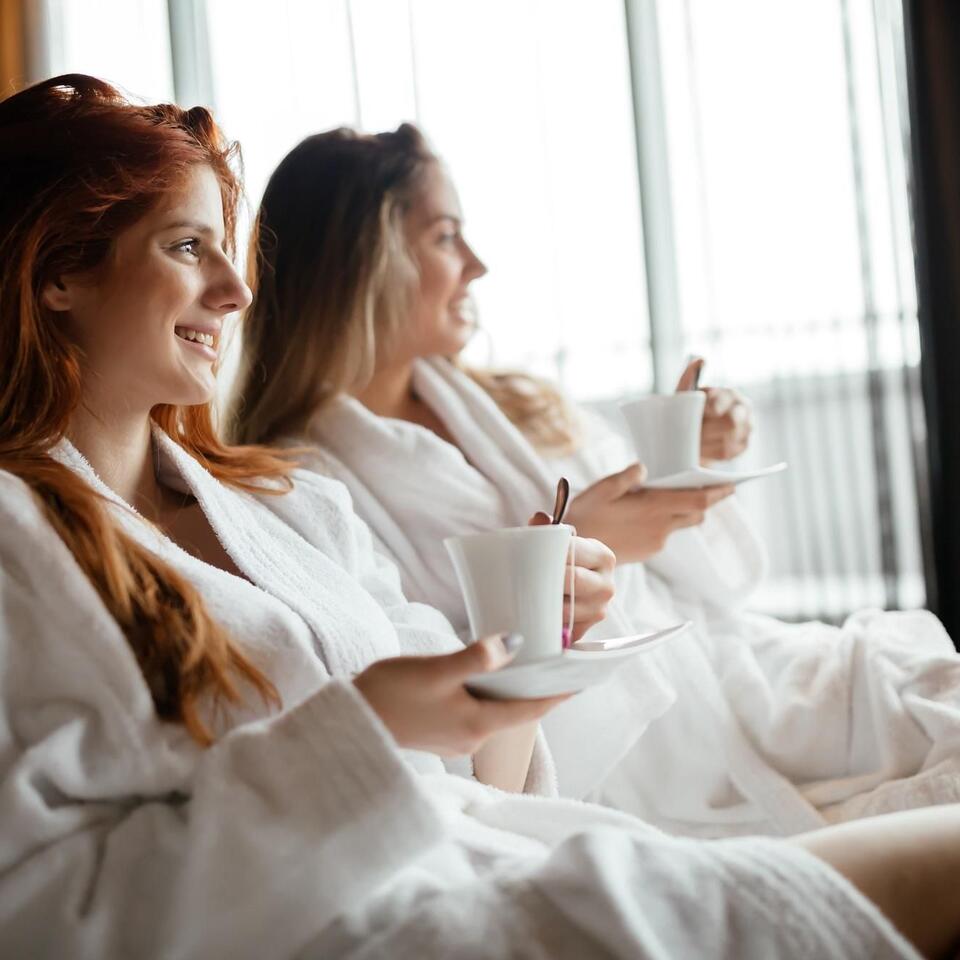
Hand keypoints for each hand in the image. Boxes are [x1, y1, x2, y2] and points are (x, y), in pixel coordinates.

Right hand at [353, 636, 567, 756]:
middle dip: (536, 689)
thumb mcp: (436, 670)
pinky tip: (483, 675)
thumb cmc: (392, 694)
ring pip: (495, 711)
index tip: (582, 680)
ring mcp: (457, 738)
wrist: (352, 720)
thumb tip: (515, 643)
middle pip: (516, 711)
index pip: (531, 709)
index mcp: (478, 724)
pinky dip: (487, 694)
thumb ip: (476, 658)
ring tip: (524, 663)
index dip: (557, 693)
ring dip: (509, 690)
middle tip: (556, 663)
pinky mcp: (442, 733)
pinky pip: (476, 712)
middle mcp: (473, 737)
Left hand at [528, 511, 615, 641]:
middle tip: (523, 573)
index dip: (549, 552)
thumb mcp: (557, 540)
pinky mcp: (585, 629)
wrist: (574, 580)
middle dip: (546, 577)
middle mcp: (607, 585)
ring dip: (543, 603)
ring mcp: (599, 610)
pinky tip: (534, 616)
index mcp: (604, 557)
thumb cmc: (563, 559)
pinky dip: (545, 624)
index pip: (574, 552)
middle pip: (572, 581)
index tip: (529, 553)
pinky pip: (561, 630)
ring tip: (525, 594)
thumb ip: (546, 528)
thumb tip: (539, 519)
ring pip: (565, 609)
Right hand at [564, 463, 734, 563]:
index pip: (698, 501)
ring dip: (686, 510)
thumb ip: (626, 477)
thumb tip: (645, 469)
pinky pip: (667, 533)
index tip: (732, 483)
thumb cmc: (586, 516)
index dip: (719, 492)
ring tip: (677, 495)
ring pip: (682, 523)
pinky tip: (650, 512)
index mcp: (652, 508)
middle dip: (707, 500)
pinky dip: (667, 521)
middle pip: (696, 513)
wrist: (575, 552)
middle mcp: (660, 527)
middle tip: (712, 486)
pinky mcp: (650, 550)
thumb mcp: (601, 489)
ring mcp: (657, 542)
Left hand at [676, 357, 752, 461]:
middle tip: (694, 433)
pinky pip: (729, 452)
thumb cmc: (687, 412)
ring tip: (696, 441)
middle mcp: (742, 409)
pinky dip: (713, 452)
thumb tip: (701, 360)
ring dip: (709, 442)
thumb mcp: (684, 394)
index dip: (708, 409)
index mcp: (729, 394)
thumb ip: (689, 375)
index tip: (699, 414)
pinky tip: (705, 449)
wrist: (691, 437)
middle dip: (709, 430)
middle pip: (731, 422)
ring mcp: (746, 427)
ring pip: (729, 438)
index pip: (723, 401)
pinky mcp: (744, 445)